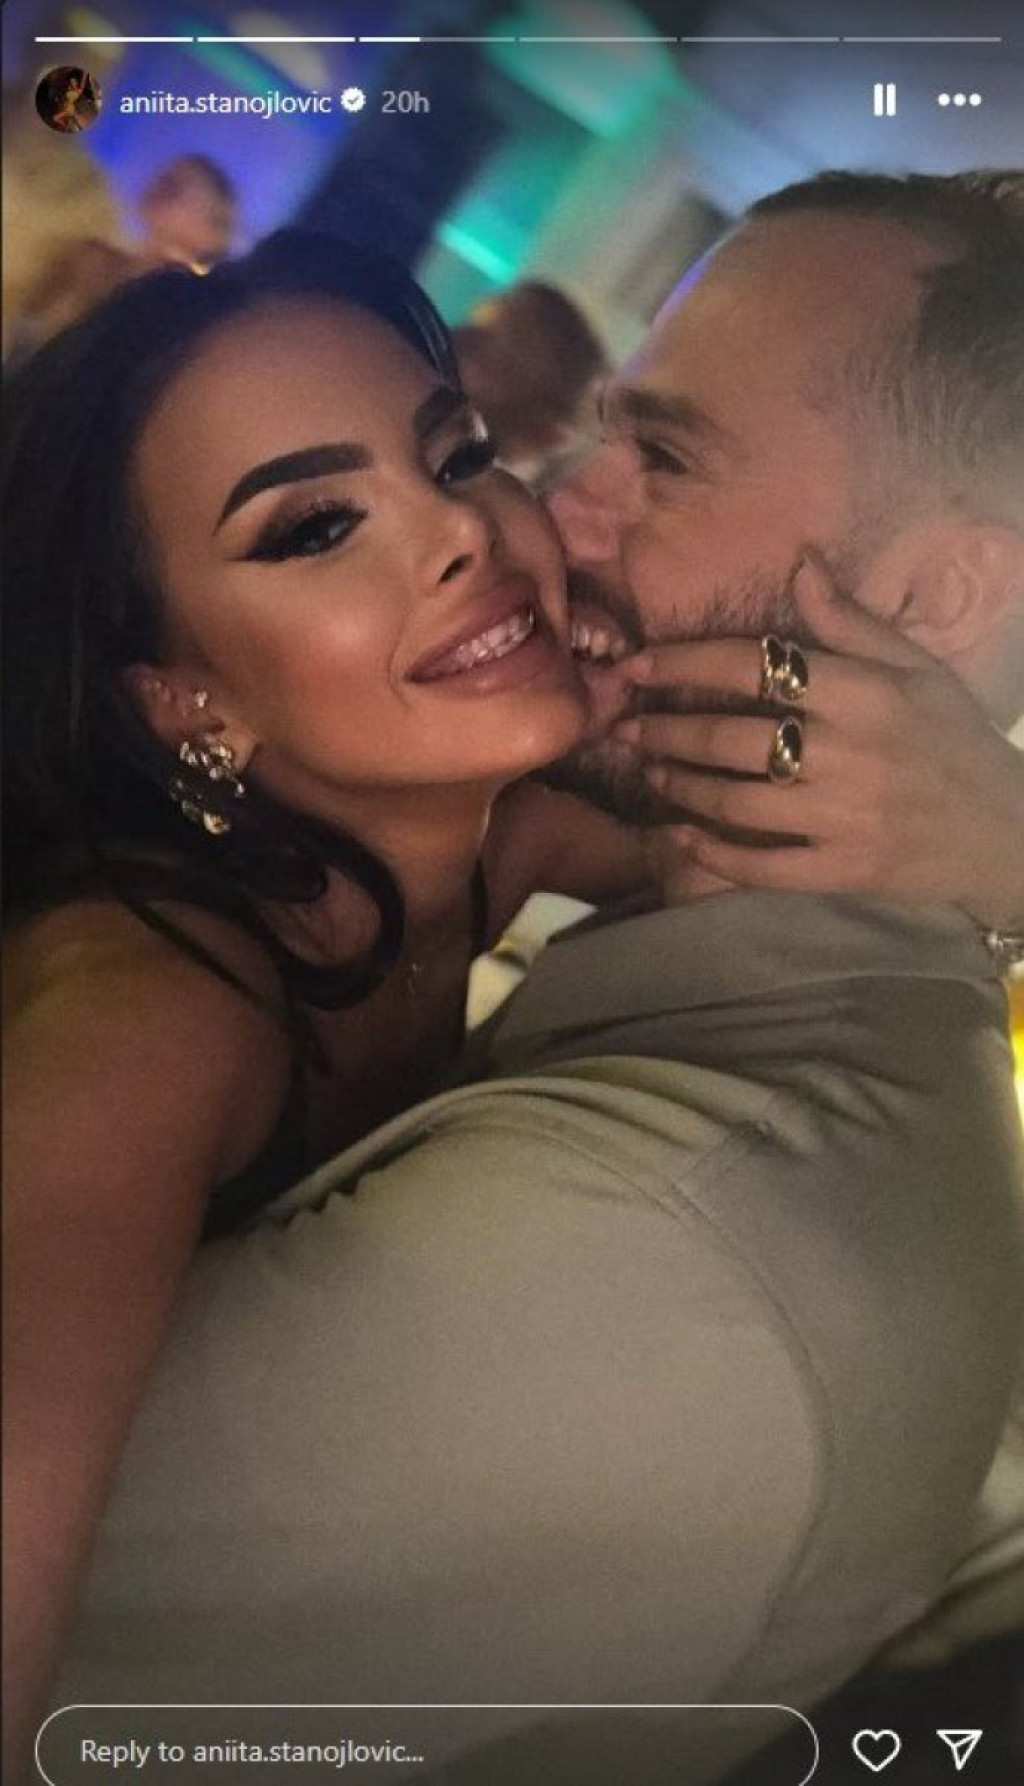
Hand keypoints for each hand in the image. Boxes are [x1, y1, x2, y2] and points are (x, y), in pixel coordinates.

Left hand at [619, 557, 1023, 928]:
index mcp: (863, 692)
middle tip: (624, 726)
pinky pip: (761, 865)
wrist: (1005, 832)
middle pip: (731, 736)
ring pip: (734, 800)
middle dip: (665, 729)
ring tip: (648, 769)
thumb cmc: (955, 740)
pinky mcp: (841, 870)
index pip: (754, 665)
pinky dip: (712, 854)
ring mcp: (841, 817)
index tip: (637, 665)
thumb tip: (799, 565)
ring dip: (680, 785)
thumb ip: (852, 622)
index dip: (684, 663)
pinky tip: (679, 838)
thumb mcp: (918, 668)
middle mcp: (847, 752)